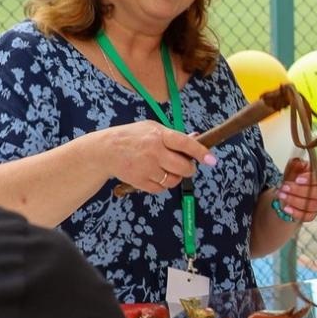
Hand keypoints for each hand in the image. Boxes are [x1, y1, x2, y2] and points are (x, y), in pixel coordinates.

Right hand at [96, 120, 214, 194]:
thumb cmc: (132, 137)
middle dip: (188, 168)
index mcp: (159, 135)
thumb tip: (196, 137)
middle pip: (184, 168)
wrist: (105, 150)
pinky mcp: (140, 181)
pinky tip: (153, 174)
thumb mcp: (152, 128)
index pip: (185, 144)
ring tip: (164, 168)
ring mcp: (147, 168)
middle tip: (184, 165)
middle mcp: (154, 152)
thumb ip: (173, 135)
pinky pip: (161, 189)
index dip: (200, 152)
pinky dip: (161, 184)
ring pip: (174, 180)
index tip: (211, 160)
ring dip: (174, 177)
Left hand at [275, 158, 316, 221]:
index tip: (297, 179)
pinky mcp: (313, 214)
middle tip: (284, 187)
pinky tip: (286, 208)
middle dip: (298, 190)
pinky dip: (296, 213)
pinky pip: (308, 216)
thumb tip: (299, 164)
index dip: (312, 178)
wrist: (289, 189)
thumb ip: (296, 163)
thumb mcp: (294, 166)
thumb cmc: (294, 175)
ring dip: (295, 201)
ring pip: (312, 205)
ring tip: (281, 195)